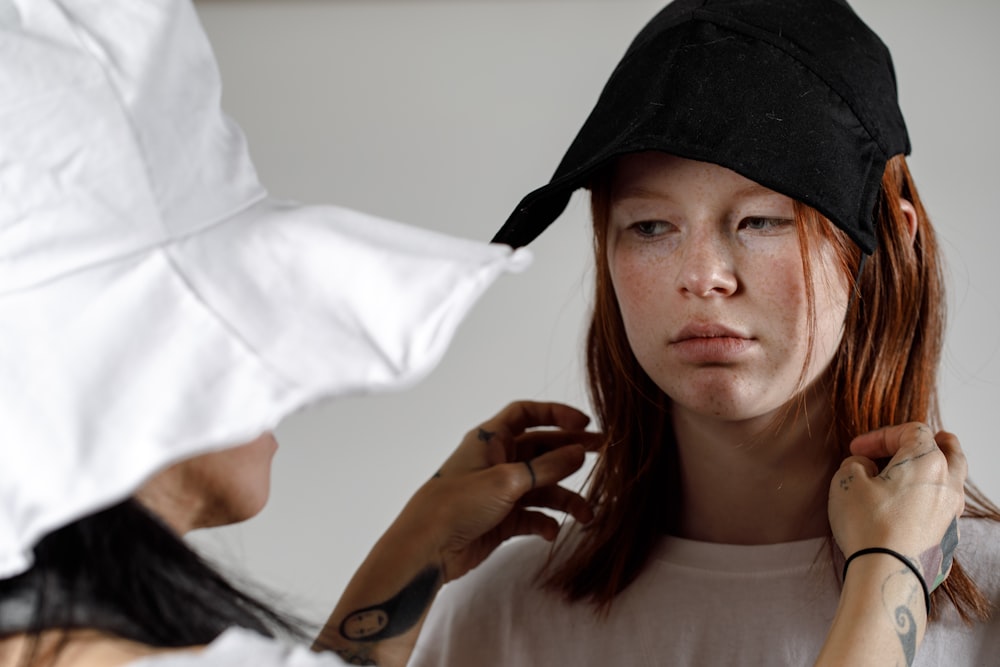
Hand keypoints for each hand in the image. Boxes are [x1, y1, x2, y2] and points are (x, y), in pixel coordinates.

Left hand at [319, 401, 600, 664]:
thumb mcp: (507, 481)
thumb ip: (547, 466)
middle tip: (603, 454)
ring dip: (565, 498)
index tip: (584, 422)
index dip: (555, 414)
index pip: (526, 414)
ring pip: (542, 487)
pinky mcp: (501, 519)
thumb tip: (579, 452)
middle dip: (571, 453)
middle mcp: (497, 461)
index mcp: (491, 439)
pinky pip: (532, 515)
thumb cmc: (458, 503)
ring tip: (587, 514)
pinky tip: (553, 531)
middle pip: (541, 449)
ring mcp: (500, 491)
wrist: (427, 548)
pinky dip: (545, 521)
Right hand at [828, 423, 965, 589]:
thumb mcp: (846, 481)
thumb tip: (866, 466)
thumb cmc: (868, 524)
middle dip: (934, 443)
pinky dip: (931, 498)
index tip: (858, 449)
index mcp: (927, 461)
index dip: (881, 435)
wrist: (887, 574)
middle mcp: (947, 484)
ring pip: (952, 480)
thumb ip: (856, 463)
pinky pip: (944, 507)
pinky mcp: (948, 537)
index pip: (911, 431)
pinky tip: (911, 505)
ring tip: (915, 474)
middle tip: (921, 440)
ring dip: (934, 471)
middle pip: (949, 451)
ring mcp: (951, 512)